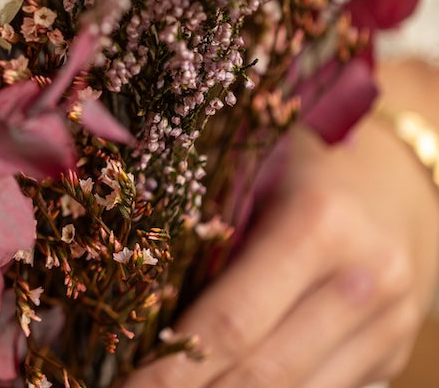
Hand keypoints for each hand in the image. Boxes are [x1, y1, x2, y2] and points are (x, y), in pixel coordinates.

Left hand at [125, 114, 438, 387]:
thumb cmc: (302, 159)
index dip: (174, 366)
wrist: (398, 175)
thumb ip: (210, 226)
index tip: (126, 383)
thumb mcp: (254, 169)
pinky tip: (222, 385)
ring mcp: (388, 328)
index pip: (232, 320)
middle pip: (265, 373)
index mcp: (318, 225)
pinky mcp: (393, 355)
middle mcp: (363, 283)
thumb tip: (134, 289)